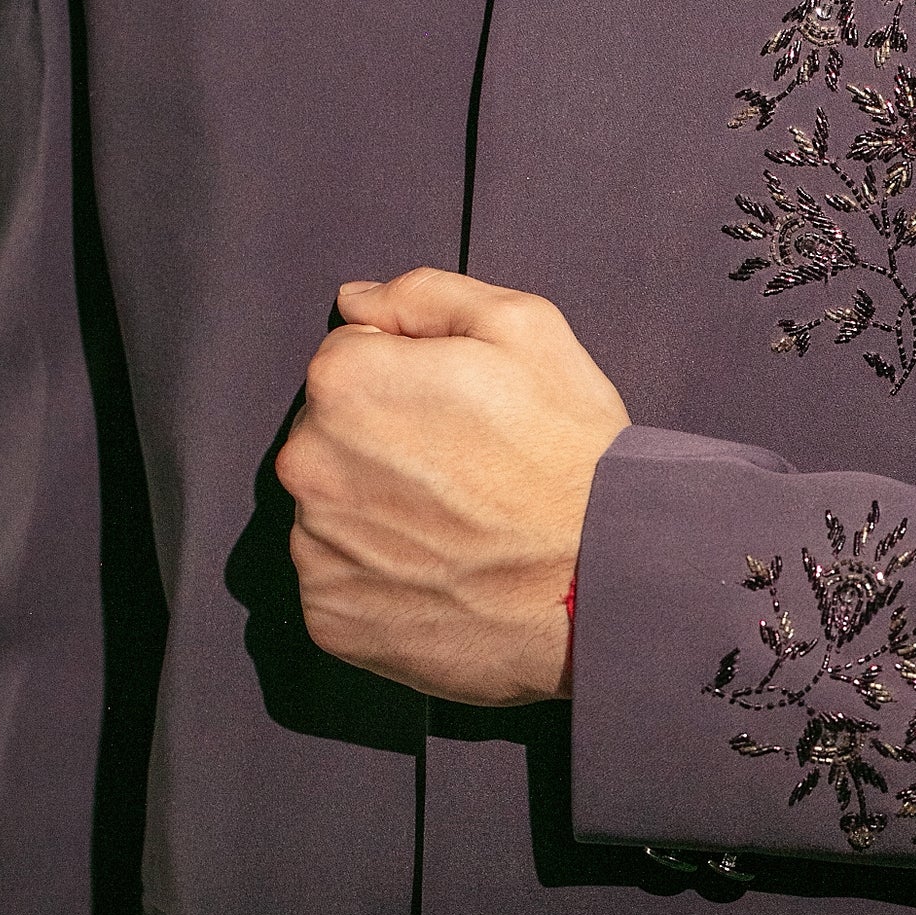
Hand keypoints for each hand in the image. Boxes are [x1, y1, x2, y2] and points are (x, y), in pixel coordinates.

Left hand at [275, 268, 628, 704]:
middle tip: (464, 476)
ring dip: (378, 515)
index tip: (459, 417)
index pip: (348, 361)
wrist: (605, 584)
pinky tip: (440, 577)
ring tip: (457, 531)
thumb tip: (356, 301)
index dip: (408, 380)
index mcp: (345, 382)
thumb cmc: (571, 455)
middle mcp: (310, 464)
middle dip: (383, 446)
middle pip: (329, 438)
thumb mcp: (524, 330)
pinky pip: (340, 584)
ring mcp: (316, 548)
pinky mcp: (331, 618)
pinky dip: (379, 581)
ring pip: (334, 513)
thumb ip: (424, 296)